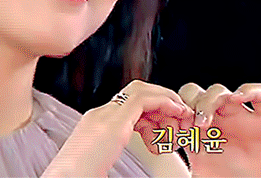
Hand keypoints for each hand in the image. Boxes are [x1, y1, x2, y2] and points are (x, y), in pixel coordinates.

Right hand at [41, 79, 193, 177]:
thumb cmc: (80, 177)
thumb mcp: (102, 162)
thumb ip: (115, 152)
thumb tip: (132, 152)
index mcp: (96, 126)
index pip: (129, 106)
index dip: (152, 111)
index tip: (166, 125)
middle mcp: (99, 116)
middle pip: (136, 93)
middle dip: (161, 101)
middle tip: (179, 115)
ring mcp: (104, 117)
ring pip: (141, 91)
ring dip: (165, 100)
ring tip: (181, 115)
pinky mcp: (113, 123)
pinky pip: (144, 100)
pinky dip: (164, 102)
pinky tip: (176, 112)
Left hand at [177, 83, 260, 176]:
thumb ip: (186, 172)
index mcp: (203, 136)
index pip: (182, 110)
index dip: (176, 116)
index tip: (175, 131)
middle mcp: (220, 123)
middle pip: (197, 95)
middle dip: (190, 103)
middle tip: (191, 124)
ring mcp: (242, 118)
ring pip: (221, 91)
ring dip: (210, 100)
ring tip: (205, 121)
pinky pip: (259, 92)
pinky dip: (249, 91)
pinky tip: (239, 99)